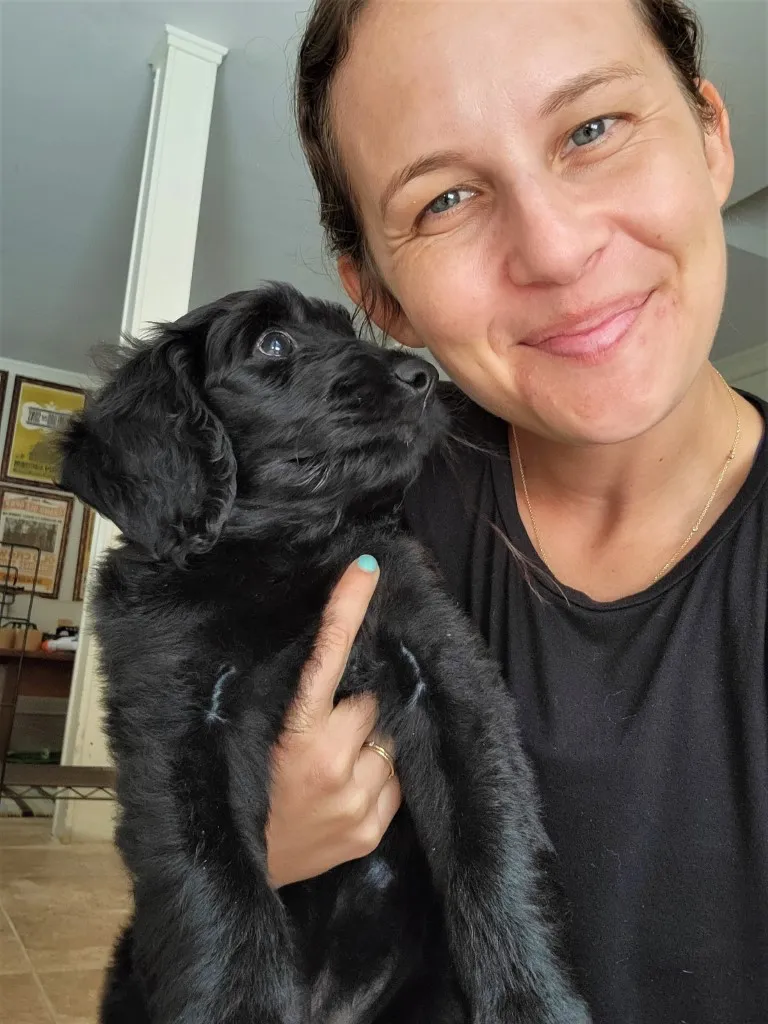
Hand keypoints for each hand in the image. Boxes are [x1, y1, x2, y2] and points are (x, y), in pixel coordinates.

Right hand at [266, 555, 401, 887]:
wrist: (236, 871)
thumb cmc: (241, 792)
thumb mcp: (253, 738)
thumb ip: (294, 702)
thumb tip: (335, 658)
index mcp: (293, 733)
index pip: (327, 656)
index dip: (347, 609)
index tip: (366, 569)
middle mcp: (329, 763)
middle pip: (370, 701)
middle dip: (356, 706)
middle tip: (328, 726)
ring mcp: (355, 800)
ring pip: (388, 741)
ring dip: (369, 743)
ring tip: (335, 764)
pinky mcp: (370, 830)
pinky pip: (396, 782)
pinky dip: (378, 776)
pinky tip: (347, 787)